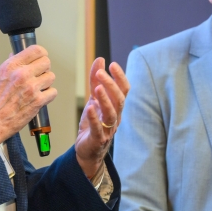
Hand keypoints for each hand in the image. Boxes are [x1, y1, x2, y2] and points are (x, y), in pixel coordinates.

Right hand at [0, 45, 57, 145]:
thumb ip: (6, 66)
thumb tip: (14, 57)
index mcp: (11, 66)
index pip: (35, 50)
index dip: (40, 53)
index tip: (40, 57)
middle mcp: (22, 75)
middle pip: (46, 62)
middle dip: (43, 68)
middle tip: (38, 74)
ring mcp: (32, 88)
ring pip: (51, 77)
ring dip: (46, 82)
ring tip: (38, 87)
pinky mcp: (38, 102)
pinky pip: (53, 92)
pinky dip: (48, 95)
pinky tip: (40, 97)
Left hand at [75, 58, 128, 177]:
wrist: (87, 150)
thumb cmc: (93, 124)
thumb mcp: (93, 99)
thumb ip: (96, 81)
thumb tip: (100, 60)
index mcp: (116, 107)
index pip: (124, 90)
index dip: (120, 77)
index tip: (113, 64)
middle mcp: (115, 117)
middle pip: (119, 100)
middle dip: (111, 85)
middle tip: (101, 73)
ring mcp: (108, 129)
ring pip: (111, 113)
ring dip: (105, 100)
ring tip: (97, 88)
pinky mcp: (97, 139)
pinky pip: (98, 128)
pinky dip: (94, 118)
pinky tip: (90, 108)